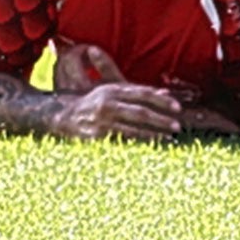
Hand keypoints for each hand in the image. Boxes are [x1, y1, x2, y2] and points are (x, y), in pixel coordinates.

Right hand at [48, 44, 182, 141]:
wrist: (62, 115)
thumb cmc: (93, 101)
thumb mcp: (113, 90)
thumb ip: (138, 92)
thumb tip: (166, 92)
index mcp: (113, 89)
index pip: (143, 94)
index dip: (162, 100)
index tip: (178, 108)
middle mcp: (107, 104)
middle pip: (140, 113)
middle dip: (161, 120)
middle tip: (177, 126)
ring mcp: (100, 122)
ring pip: (132, 130)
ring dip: (152, 136)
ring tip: (167, 139)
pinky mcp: (94, 138)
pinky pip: (119, 144)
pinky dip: (135, 146)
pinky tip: (148, 149)